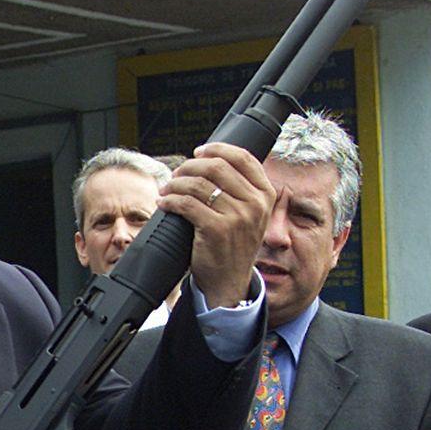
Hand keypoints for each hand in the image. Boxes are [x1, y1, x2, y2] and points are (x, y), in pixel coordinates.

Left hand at [158, 142, 274, 307]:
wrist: (229, 280)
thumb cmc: (233, 243)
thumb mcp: (249, 213)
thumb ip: (239, 188)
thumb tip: (208, 159)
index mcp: (266, 194)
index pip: (243, 157)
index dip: (217, 149)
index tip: (198, 151)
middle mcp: (255, 204)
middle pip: (216, 167)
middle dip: (190, 166)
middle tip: (176, 174)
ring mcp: (237, 217)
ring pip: (198, 184)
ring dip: (175, 183)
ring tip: (166, 190)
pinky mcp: (216, 230)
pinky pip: (186, 204)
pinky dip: (170, 201)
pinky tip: (164, 203)